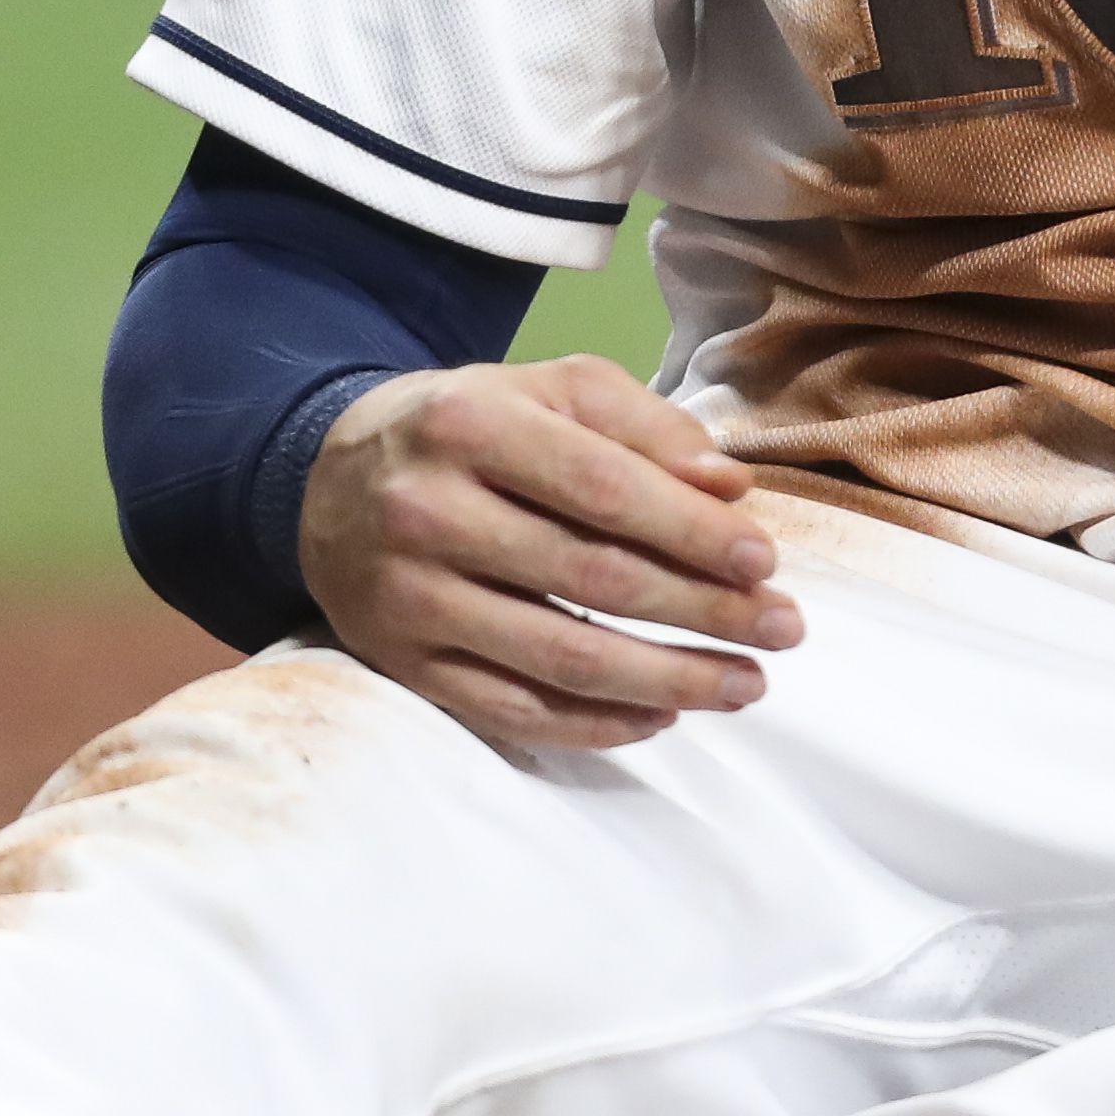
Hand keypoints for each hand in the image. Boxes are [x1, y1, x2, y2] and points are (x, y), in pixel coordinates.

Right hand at [298, 356, 802, 754]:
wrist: (330, 480)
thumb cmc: (468, 429)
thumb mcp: (545, 391)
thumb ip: (641, 424)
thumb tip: (730, 486)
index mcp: (468, 423)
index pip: (603, 488)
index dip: (693, 531)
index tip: (767, 561)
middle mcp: (426, 510)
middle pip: (593, 579)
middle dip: (705, 611)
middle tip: (784, 630)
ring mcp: (408, 597)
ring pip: (561, 658)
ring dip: (670, 680)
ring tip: (746, 683)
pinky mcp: (403, 663)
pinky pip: (513, 712)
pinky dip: (597, 724)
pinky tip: (663, 715)